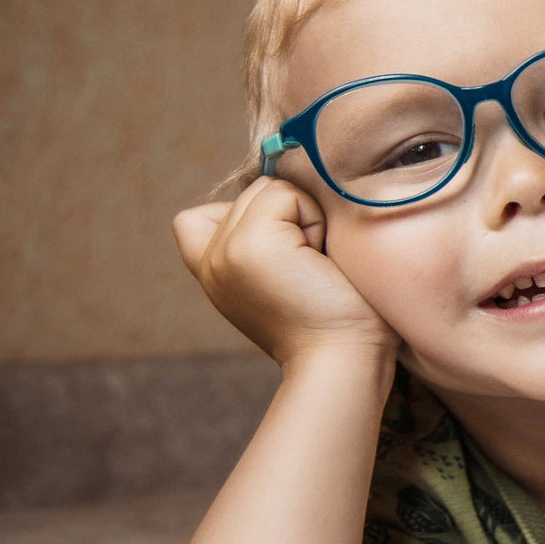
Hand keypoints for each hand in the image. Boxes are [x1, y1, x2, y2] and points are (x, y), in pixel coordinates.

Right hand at [172, 178, 395, 368]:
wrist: (343, 359)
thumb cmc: (339, 318)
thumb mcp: (286, 272)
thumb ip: (267, 235)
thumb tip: (283, 184)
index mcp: (212, 270)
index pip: (201, 216)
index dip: (251, 219)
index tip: (288, 260)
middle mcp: (210, 260)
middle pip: (254, 192)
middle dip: (293, 217)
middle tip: (311, 269)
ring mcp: (223, 252)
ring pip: (269, 188)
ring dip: (305, 217)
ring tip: (315, 265)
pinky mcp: (248, 245)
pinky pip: (285, 194)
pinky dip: (313, 218)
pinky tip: (319, 259)